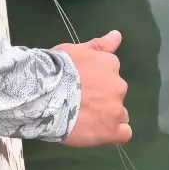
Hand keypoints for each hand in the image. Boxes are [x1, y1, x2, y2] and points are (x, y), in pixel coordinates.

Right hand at [55, 30, 131, 146]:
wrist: (45, 95)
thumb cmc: (56, 70)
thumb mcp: (76, 50)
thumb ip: (99, 45)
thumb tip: (117, 35)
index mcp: (110, 65)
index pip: (110, 75)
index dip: (96, 84)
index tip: (82, 88)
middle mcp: (118, 86)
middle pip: (114, 95)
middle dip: (102, 100)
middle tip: (80, 104)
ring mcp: (116, 109)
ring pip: (119, 114)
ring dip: (107, 116)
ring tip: (86, 120)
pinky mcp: (110, 130)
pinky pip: (123, 134)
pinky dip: (114, 134)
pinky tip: (100, 133)